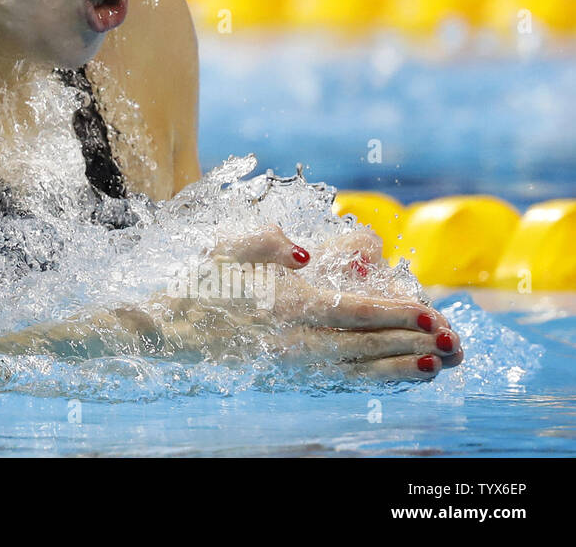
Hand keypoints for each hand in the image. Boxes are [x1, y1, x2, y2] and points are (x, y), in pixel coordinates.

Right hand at [120, 225, 463, 381]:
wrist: (165, 332)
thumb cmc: (198, 284)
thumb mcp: (225, 248)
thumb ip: (267, 240)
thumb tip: (305, 251)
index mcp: (286, 302)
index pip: (356, 310)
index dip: (398, 312)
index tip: (432, 312)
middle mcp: (296, 338)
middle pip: (368, 342)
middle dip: (413, 341)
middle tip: (454, 341)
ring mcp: (293, 363)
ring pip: (360, 368)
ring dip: (402, 367)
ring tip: (438, 366)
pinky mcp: (288, 376)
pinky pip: (341, 381)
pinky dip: (374, 381)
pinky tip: (396, 378)